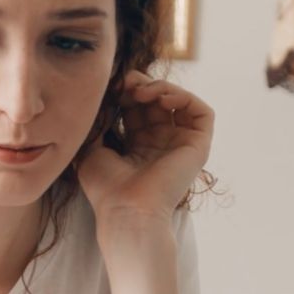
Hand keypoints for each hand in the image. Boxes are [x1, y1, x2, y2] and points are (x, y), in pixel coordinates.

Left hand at [78, 71, 213, 234]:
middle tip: (126, 83)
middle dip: (141, 85)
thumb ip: (99, 122)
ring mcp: (181, 145)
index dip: (126, 91)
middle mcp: (162, 144)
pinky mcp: (198, 147)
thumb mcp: (92, 148)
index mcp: (138, 146)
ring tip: (142, 91)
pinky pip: (202, 113)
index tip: (112, 86)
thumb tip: (103, 97)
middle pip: (157, 100)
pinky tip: (163, 99)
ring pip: (179, 102)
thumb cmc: (106, 188)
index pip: (137, 107)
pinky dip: (185, 97)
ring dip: (162, 88)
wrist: (126, 210)